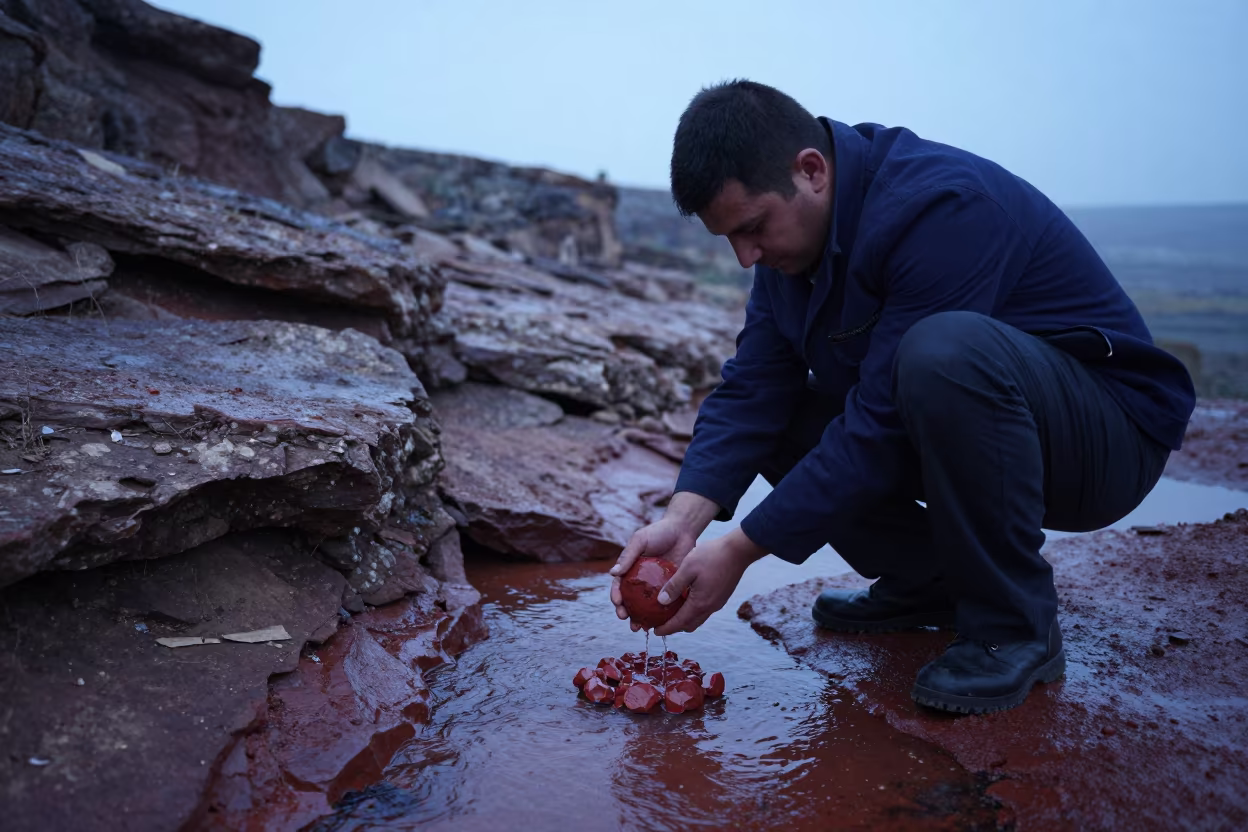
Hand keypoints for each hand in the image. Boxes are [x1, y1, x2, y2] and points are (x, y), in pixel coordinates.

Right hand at [609, 516, 699, 629]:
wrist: (683, 530)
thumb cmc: (658, 532)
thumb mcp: (640, 540)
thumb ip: (627, 556)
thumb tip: (612, 573)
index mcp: (630, 570)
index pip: (619, 586)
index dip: (616, 597)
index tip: (618, 604)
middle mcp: (640, 581)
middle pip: (630, 601)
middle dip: (626, 613)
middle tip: (628, 620)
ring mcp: (655, 586)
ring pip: (646, 607)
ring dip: (641, 619)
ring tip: (641, 628)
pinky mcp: (671, 588)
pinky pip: (665, 604)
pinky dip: (662, 615)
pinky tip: (662, 623)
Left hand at [651, 527, 767, 635]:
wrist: (739, 550)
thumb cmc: (712, 556)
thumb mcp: (688, 568)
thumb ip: (674, 586)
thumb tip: (661, 602)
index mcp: (700, 603)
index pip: (679, 623)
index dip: (666, 628)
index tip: (654, 631)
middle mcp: (710, 607)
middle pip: (689, 625)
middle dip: (675, 627)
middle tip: (661, 622)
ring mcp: (718, 603)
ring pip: (698, 618)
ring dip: (685, 619)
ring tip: (672, 611)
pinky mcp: (722, 596)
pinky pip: (705, 610)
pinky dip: (693, 611)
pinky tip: (687, 599)